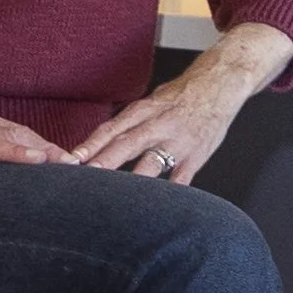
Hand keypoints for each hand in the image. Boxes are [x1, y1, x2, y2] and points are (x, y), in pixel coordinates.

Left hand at [71, 23, 292, 185]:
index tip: (73, 159)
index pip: (112, 128)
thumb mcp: (151, 101)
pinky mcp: (195, 156)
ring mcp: (178, 142)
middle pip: (126, 144)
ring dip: (132, 180)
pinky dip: (168, 193)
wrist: (220, 85)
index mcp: (144, 110)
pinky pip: (180, 178)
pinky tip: (156, 207)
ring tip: (115, 197)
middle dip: (104, 162)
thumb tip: (101, 142)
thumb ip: (129, 122)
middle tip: (85, 176)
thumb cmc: (181, 96)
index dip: (91, 144)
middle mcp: (159, 125)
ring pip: (152, 163)